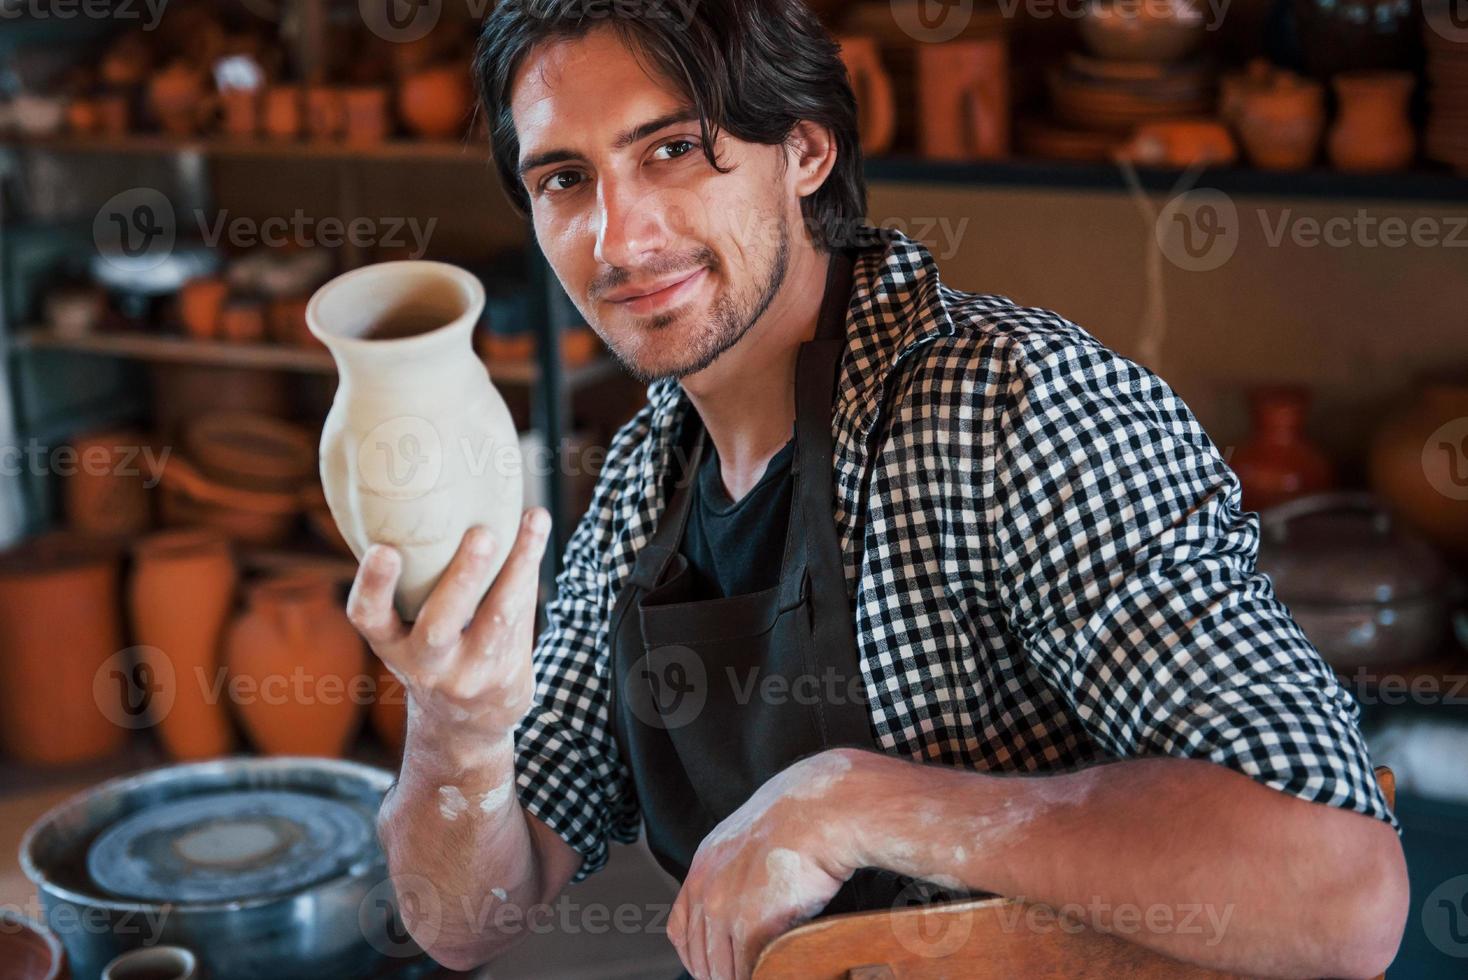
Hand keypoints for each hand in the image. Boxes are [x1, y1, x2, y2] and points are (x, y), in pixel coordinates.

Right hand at [346, 509, 551, 753]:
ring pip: (497, 620)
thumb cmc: (433, 654)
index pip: (368, 617)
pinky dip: (530, 570)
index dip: (373, 585)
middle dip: (462, 579)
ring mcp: (468, 674)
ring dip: (516, 567)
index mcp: (389, 644)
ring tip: (532, 521)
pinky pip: (522, 617)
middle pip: (439, 625)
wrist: (464, 726)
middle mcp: (424, 664)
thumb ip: (409, 583)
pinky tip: (537, 529)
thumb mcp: (406, 631)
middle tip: (482, 534)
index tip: (384, 549)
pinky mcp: (505, 674)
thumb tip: (423, 491)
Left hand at [668, 749, 863, 979]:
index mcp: (704, 866)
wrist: (824, 811)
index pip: (680, 928)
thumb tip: (750, 894)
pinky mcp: (750, 925)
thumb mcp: (752, 835)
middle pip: (699, 954)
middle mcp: (707, 888)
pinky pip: (745, 970)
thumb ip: (741, 867)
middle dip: (717, 974)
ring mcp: (725, 908)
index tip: (710, 969)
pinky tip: (770, 977)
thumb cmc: (803, 819)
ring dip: (737, 979)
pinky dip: (757, 979)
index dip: (695, 955)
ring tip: (758, 979)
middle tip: (739, 979)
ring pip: (720, 968)